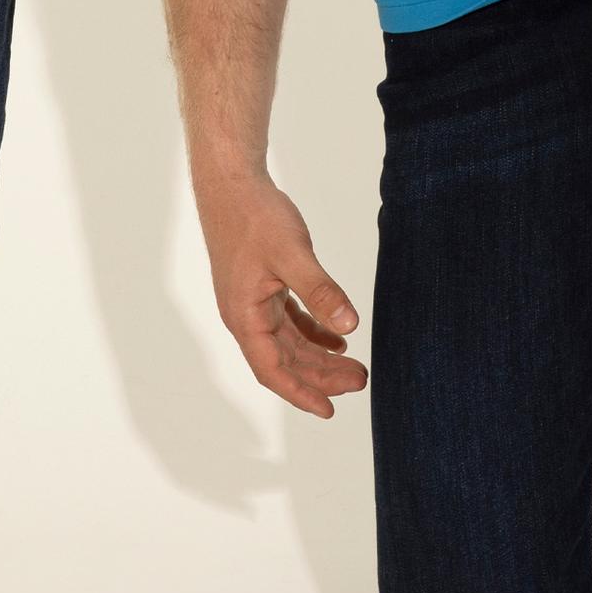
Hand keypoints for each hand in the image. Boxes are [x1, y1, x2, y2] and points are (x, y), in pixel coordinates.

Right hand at [195, 171, 366, 417]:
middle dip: (321, 375)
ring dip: (319, 356)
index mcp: (244, 316)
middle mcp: (246, 315)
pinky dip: (312, 331)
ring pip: (289, 342)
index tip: (329, 410)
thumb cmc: (254, 216)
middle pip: (285, 359)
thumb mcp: (291, 254)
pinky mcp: (263, 285)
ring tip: (354, 366)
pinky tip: (336, 336)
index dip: (301, 392)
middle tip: (360, 381)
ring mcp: (253, 301)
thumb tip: (349, 326)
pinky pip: (289, 320)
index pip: (272, 370)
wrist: (231, 183)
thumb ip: (320, 291)